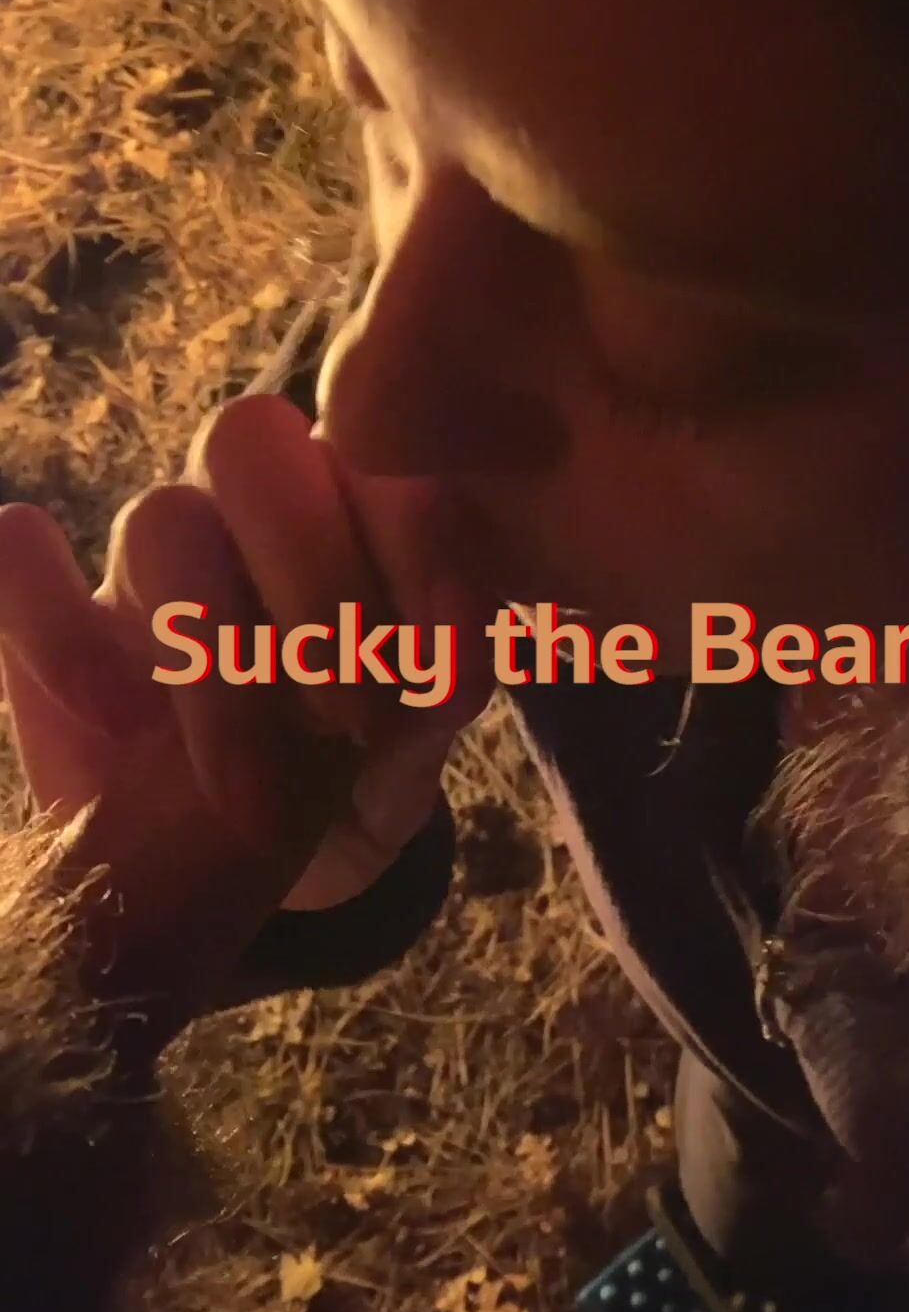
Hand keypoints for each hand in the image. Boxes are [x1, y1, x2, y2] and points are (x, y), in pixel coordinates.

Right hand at [0, 394, 492, 1035]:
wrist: (251, 872)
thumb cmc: (345, 788)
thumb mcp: (406, 761)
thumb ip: (433, 705)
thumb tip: (461, 675)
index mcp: (350, 510)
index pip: (374, 455)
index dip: (411, 539)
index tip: (443, 674)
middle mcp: (245, 513)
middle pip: (249, 439)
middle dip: (307, 568)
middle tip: (347, 717)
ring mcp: (148, 563)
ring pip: (159, 519)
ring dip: (213, 646)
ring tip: (249, 791)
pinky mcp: (53, 621)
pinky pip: (16, 558)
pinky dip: (49, 621)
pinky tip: (108, 717)